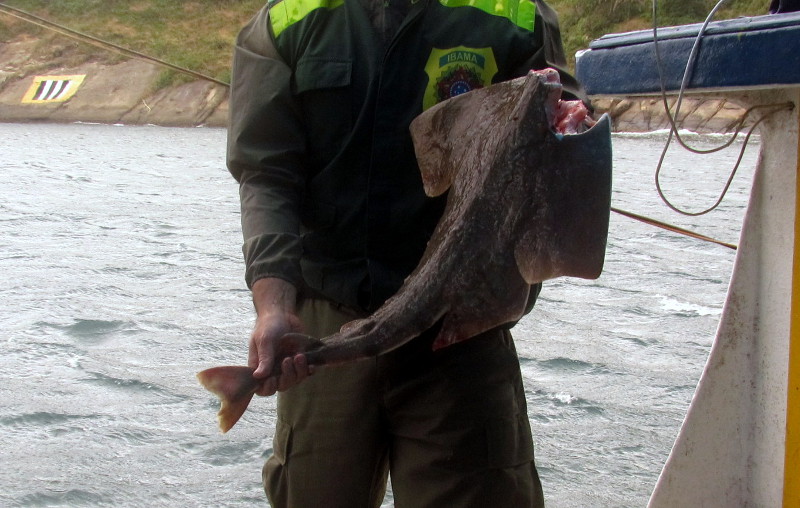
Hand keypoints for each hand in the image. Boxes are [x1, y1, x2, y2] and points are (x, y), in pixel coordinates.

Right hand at [248, 278, 313, 395]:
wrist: (282, 314)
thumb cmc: (268, 325)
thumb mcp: (264, 340)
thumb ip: (264, 358)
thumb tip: (257, 376)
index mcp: (261, 368)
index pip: (262, 388)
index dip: (268, 388)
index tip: (273, 379)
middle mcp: (274, 370)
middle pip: (281, 386)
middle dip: (287, 376)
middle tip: (288, 359)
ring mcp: (288, 367)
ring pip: (295, 380)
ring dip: (299, 372)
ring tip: (299, 356)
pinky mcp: (299, 361)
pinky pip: (306, 372)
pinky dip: (309, 371)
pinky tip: (312, 365)